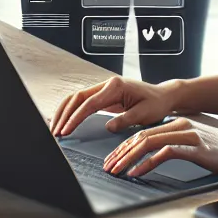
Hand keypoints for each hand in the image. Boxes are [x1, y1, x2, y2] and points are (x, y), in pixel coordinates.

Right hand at [51, 76, 179, 137]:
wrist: (163, 96)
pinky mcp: (103, 96)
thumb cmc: (156, 104)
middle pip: (77, 98)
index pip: (89, 104)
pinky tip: (63, 120)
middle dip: (63, 114)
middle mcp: (106, 84)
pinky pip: (82, 102)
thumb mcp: (144, 114)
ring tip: (55, 128)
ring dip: (64, 112)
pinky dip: (71, 110)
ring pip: (76, 98)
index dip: (75, 118)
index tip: (66, 131)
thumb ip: (125, 119)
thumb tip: (108, 127)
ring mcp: (103, 89)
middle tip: (55, 132)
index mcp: (115, 86)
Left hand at [103, 117, 217, 177]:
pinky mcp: (195, 147)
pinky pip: (164, 152)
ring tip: (116, 170)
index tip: (112, 160)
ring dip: (128, 158)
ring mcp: (187, 135)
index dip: (124, 147)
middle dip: (120, 153)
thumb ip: (173, 145)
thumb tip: (151, 157)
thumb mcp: (192, 144)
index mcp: (176, 124)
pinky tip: (137, 173)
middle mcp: (178, 126)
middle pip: (140, 137)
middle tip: (107, 167)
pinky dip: (147, 163)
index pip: (142, 134)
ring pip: (148, 142)